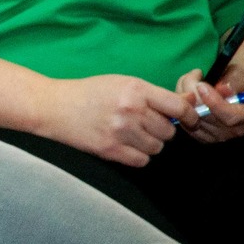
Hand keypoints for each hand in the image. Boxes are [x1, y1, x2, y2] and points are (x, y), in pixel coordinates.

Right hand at [30, 74, 191, 165]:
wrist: (53, 106)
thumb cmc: (89, 93)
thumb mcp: (122, 83)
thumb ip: (154, 95)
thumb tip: (190, 102)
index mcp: (136, 90)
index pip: (179, 107)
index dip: (189, 115)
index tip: (188, 120)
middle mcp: (131, 110)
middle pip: (169, 131)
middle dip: (161, 129)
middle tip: (145, 125)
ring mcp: (121, 132)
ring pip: (157, 147)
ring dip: (149, 143)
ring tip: (131, 134)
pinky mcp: (111, 150)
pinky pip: (142, 160)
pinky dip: (137, 155)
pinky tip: (124, 145)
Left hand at [175, 63, 243, 143]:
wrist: (240, 90)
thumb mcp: (243, 74)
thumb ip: (234, 81)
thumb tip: (222, 88)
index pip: (231, 116)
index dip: (214, 103)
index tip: (202, 86)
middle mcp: (234, 130)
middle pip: (206, 118)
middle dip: (194, 93)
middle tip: (195, 74)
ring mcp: (216, 135)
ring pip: (190, 118)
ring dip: (185, 94)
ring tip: (193, 77)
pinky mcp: (201, 135)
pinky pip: (183, 120)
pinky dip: (182, 102)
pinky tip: (187, 88)